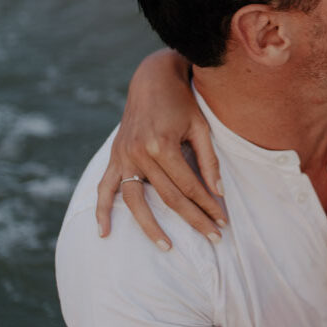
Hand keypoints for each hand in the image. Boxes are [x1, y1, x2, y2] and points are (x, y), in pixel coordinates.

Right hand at [95, 50, 226, 248]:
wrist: (151, 79)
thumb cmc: (182, 102)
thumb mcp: (201, 127)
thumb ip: (209, 161)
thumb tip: (218, 193)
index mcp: (162, 145)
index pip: (189, 186)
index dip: (208, 206)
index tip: (223, 221)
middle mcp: (139, 153)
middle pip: (169, 198)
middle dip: (193, 219)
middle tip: (213, 238)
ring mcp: (123, 156)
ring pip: (136, 201)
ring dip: (151, 227)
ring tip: (167, 247)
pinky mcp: (115, 156)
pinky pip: (105, 188)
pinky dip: (102, 210)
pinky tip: (105, 232)